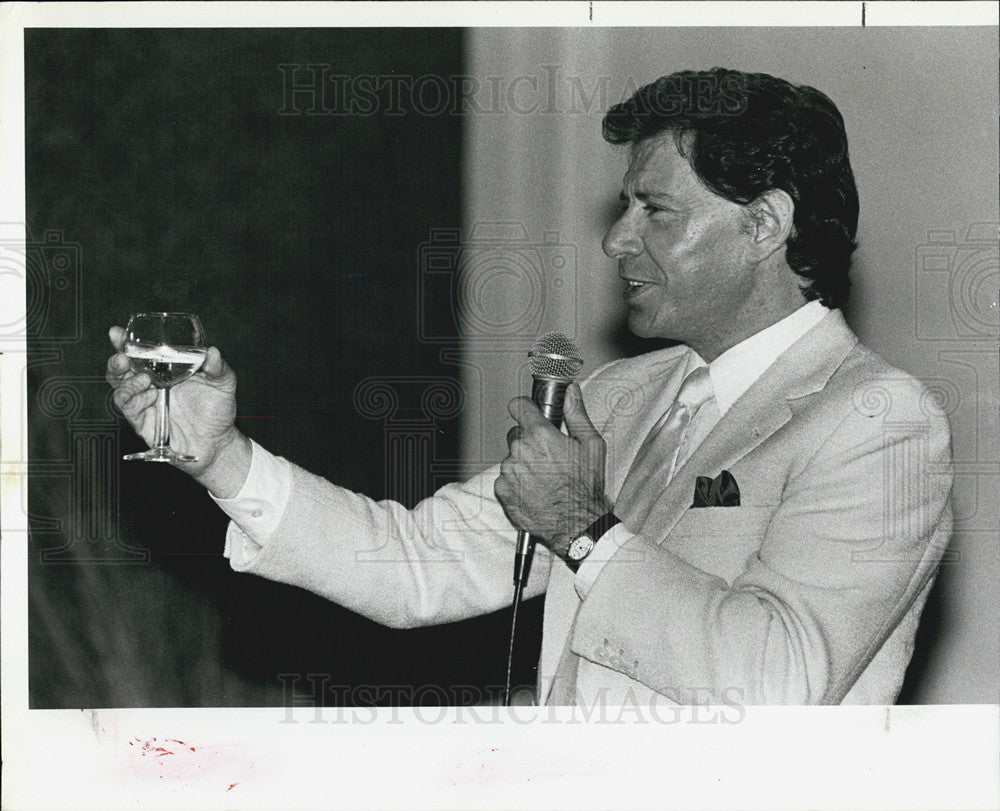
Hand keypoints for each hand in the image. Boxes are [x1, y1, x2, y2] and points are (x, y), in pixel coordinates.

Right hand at [106, 325, 244, 484]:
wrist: (218, 442)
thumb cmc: (218, 410)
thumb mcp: (223, 383)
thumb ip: (217, 367)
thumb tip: (213, 351)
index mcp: (165, 371)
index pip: (140, 354)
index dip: (125, 343)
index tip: (117, 333)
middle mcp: (151, 385)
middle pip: (121, 370)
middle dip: (116, 361)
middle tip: (122, 357)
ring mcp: (146, 404)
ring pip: (120, 389)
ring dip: (126, 382)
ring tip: (144, 378)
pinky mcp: (144, 423)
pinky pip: (130, 409)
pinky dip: (135, 400)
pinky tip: (150, 395)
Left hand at [494, 383, 611, 557]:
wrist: (577, 525)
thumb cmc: (586, 488)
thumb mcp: (591, 445)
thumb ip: (577, 414)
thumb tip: (571, 393)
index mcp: (540, 435)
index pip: (518, 406)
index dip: (525, 408)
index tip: (529, 412)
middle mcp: (520, 450)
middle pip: (516, 434)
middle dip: (529, 441)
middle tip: (549, 457)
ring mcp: (509, 472)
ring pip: (511, 458)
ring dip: (523, 464)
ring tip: (545, 479)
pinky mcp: (503, 491)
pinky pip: (506, 479)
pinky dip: (517, 483)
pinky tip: (535, 491)